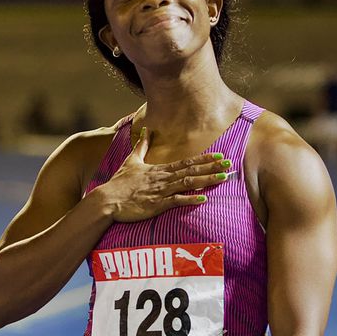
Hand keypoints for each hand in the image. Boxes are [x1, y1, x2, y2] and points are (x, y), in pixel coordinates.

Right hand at [94, 127, 231, 222]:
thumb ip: (141, 146)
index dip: (204, 159)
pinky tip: (203, 198)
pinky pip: (175, 201)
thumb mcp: (131, 161)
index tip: (219, 156)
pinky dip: (189, 199)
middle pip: (191, 171)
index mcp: (159, 169)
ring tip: (223, 178)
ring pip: (187, 184)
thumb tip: (145, 130)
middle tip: (229, 165)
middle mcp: (163, 178)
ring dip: (206, 181)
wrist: (107, 199)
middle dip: (211, 168)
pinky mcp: (156, 205)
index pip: (186, 162)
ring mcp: (160, 191)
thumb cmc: (119, 183)